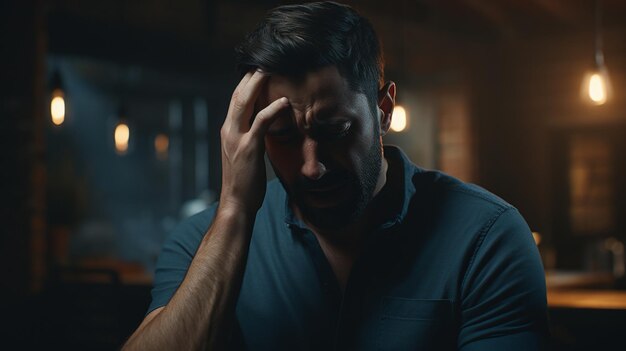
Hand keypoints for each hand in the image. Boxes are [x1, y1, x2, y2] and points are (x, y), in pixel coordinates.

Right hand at [219, 70, 288, 214]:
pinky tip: (283, 102)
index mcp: (228, 131)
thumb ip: (250, 138)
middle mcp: (228, 130)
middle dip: (251, 76)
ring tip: (271, 70)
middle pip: (238, 95)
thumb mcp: (243, 154)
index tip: (258, 71)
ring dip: (258, 84)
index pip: (236, 100)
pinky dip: (272, 110)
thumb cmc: (243, 182)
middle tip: (265, 62)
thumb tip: (262, 128)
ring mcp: (236, 138)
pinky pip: (260, 122)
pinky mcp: (248, 148)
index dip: (246, 83)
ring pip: (244, 102)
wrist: (235, 203)